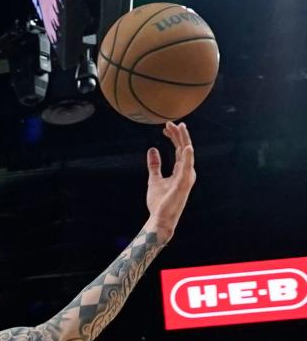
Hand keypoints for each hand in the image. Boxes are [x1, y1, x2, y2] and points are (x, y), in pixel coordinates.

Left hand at [144, 121, 196, 242]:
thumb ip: (155, 165)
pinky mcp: (183, 184)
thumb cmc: (159, 202)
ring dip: (183, 140)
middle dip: (178, 135)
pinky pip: (187, 168)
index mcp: (180, 171)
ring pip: (186, 155)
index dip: (174, 137)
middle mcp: (186, 172)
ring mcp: (186, 178)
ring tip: (180, 128)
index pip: (179, 150)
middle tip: (172, 122)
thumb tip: (152, 150)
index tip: (166, 127)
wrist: (160, 218)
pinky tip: (186, 147)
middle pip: (183, 149)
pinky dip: (187, 157)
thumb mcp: (154, 179)